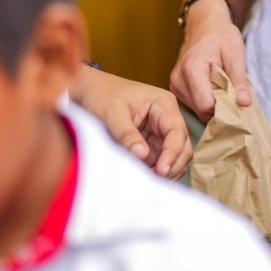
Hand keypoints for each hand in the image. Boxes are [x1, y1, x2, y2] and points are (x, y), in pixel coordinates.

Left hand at [70, 64, 190, 179]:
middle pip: (182, 146)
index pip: (177, 132)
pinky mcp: (151, 142)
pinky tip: (142, 175)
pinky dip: (155, 169)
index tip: (161, 170)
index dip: (172, 153)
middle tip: (153, 179)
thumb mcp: (111, 113)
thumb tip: (142, 155)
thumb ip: (127, 134)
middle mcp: (167, 117)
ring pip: (174, 156)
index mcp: (163, 104)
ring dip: (164, 169)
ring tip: (145, 178)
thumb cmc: (101, 95)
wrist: (88, 91)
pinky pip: (160, 159)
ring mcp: (160, 130)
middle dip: (171, 165)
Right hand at [168, 0, 251, 119]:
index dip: (224, 107)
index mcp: (191, 70)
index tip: (237, 100)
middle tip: (232, 91)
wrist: (205, 23)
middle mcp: (178, 79)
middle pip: (201, 110)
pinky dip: (206, 100)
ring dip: (213, 104)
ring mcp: (174, 85)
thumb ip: (239, 81)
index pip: (206, 106)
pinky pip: (193, 105)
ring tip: (222, 85)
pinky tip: (214, 87)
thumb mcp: (235, 54)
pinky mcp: (176, 87)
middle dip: (220, 106)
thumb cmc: (221, 35)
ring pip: (197, 110)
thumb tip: (245, 104)